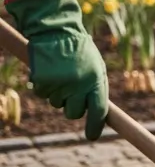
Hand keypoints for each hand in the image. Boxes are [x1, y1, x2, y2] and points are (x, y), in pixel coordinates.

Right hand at [4, 0, 108, 139]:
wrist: (56, 30)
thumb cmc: (80, 50)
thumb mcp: (96, 67)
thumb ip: (97, 88)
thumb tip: (99, 113)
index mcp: (95, 81)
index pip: (98, 112)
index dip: (95, 126)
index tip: (92, 136)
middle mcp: (77, 86)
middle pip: (74, 113)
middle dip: (73, 108)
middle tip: (72, 93)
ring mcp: (58, 84)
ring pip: (57, 104)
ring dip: (58, 94)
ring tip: (61, 75)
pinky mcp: (42, 81)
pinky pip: (43, 95)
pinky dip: (45, 87)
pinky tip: (49, 73)